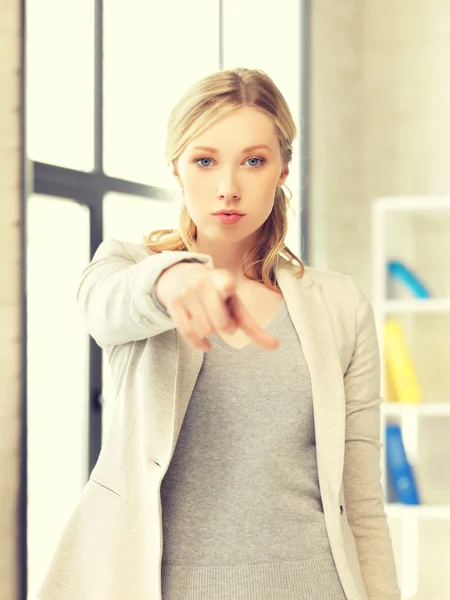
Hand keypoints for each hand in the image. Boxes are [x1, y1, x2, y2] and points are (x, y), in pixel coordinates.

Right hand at [154, 262, 279, 350]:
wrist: (180, 276)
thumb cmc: (216, 294)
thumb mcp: (234, 303)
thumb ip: (253, 327)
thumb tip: (276, 347)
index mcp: (222, 279)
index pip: (225, 284)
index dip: (225, 287)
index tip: (227, 289)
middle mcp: (203, 284)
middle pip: (219, 323)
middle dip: (225, 327)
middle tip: (224, 320)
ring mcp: (187, 294)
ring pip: (205, 330)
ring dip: (211, 333)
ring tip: (212, 322)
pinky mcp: (174, 305)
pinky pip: (187, 333)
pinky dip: (199, 344)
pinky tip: (206, 345)